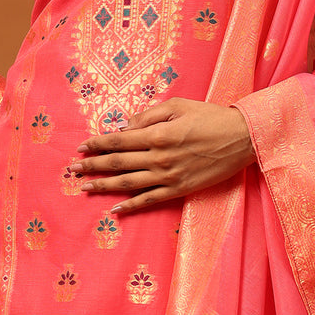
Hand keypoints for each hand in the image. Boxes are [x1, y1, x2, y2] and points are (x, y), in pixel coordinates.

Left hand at [70, 97, 254, 213]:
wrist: (241, 138)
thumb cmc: (209, 117)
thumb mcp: (177, 105)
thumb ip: (148, 116)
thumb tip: (125, 127)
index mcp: (157, 134)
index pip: (118, 139)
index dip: (97, 143)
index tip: (81, 147)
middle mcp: (158, 157)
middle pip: (118, 162)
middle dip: (93, 165)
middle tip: (73, 169)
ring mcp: (168, 176)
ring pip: (128, 183)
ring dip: (104, 186)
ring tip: (85, 187)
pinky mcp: (179, 189)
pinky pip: (150, 199)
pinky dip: (131, 205)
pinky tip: (116, 209)